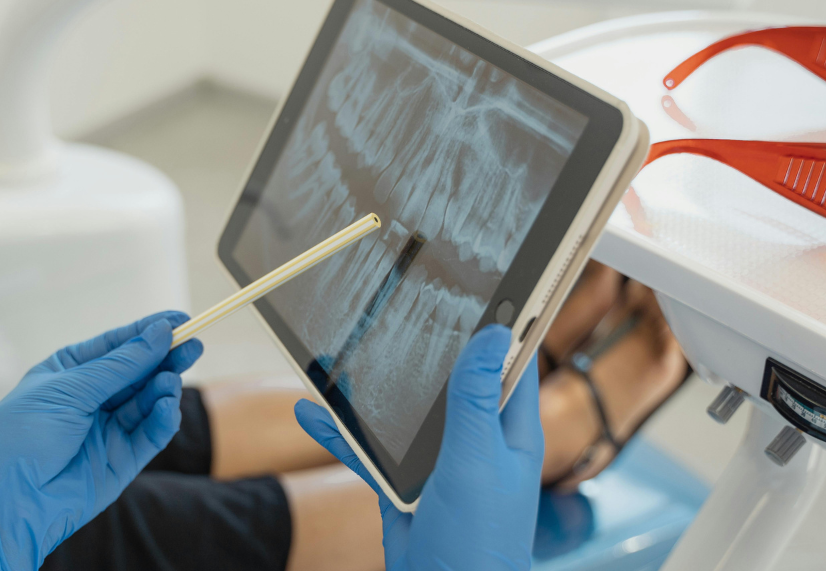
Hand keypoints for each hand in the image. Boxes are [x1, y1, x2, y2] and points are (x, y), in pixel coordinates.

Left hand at [0, 311, 202, 570]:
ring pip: (148, 401)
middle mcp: (90, 399)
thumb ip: (120, 365)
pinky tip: (166, 407)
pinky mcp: (122, 459)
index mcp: (69, 373)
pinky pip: (151, 434)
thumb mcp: (69, 389)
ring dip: (163, 388)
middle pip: (138, 372)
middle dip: (165, 359)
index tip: (181, 320)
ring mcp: (107, 429)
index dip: (148, 332)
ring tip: (171, 381)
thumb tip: (160, 333)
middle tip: (193, 346)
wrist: (6, 501)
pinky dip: (163, 419)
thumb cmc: (20, 438)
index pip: (116, 345)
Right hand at [295, 325, 542, 570]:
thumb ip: (476, 398)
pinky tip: (312, 411)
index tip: (489, 284)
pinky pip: (369, 450)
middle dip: (429, 346)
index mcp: (510, 432)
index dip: (505, 324)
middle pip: (453, 380)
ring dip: (376, 388)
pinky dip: (340, 433)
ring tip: (346, 351)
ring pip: (405, 412)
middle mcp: (477, 442)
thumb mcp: (476, 458)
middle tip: (402, 302)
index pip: (513, 362)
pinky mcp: (404, 486)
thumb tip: (494, 334)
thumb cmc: (477, 541)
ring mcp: (439, 463)